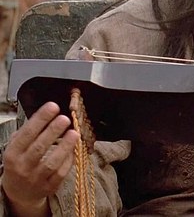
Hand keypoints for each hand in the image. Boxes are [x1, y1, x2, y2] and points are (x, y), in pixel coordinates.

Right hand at [1, 102, 78, 216]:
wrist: (19, 193)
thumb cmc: (20, 164)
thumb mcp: (16, 148)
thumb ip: (28, 133)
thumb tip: (46, 114)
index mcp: (12, 154)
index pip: (26, 134)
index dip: (40, 120)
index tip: (52, 106)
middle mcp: (22, 167)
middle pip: (38, 148)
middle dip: (52, 131)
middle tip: (64, 118)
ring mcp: (35, 179)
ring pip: (51, 163)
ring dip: (64, 147)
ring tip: (74, 133)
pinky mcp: (49, 187)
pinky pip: (61, 173)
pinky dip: (69, 160)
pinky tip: (74, 149)